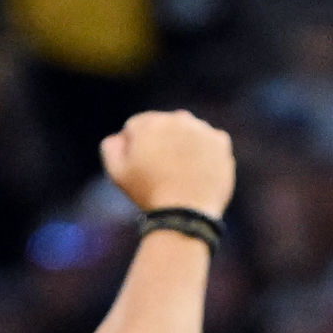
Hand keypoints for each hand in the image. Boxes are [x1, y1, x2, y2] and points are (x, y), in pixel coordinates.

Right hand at [102, 110, 235, 217]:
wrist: (186, 213)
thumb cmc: (148, 194)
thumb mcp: (117, 172)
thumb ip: (111, 146)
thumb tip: (122, 136)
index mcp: (149, 122)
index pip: (138, 127)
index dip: (137, 149)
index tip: (145, 168)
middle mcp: (176, 118)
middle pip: (164, 127)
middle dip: (162, 143)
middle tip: (165, 172)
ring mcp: (201, 129)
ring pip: (188, 133)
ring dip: (185, 146)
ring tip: (183, 172)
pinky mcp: (221, 142)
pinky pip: (211, 142)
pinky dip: (207, 153)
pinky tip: (200, 170)